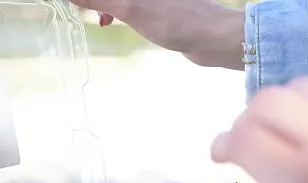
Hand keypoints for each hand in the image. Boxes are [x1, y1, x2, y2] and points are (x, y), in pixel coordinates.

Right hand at [72, 0, 244, 68]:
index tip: (77, 5)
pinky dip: (117, 9)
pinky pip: (130, 3)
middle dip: (96, 1)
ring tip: (99, 19)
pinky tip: (112, 21)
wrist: (216, 39)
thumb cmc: (178, 20)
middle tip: (81, 10)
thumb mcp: (131, 8)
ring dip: (105, 4)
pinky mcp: (161, 6)